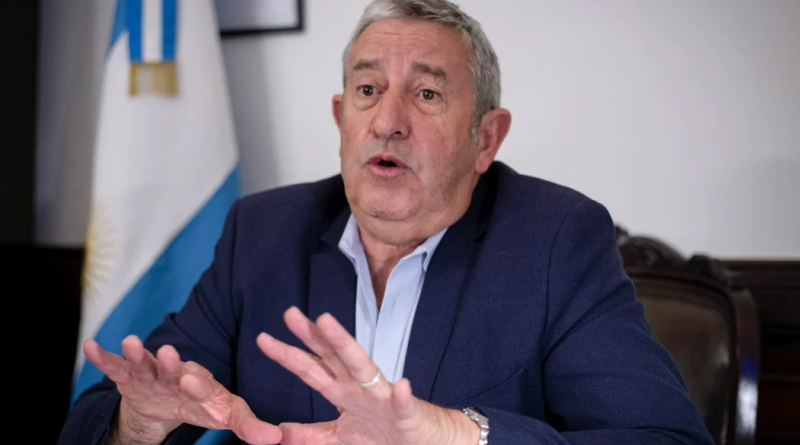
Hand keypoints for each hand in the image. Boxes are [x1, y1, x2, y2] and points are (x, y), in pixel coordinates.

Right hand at [83, 336, 281, 444]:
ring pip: (144, 362)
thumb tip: (275, 438)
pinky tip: (91, 346)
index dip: (197, 385)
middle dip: (171, 363)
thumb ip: (247, 425)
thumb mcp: (225, 414)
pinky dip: (102, 356)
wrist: (172, 397)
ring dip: (137, 353)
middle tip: (169, 354)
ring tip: (130, 342)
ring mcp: (152, 373)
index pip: (201, 386)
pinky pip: (115, 366)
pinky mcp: (129, 376)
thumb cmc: (204, 404)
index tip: (193, 382)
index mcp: (201, 384)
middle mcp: (176, 373)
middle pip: (173, 368)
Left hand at [256, 307, 480, 444]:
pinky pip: (403, 404)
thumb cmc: (385, 433)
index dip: (289, 355)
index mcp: (344, 393)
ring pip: (363, 367)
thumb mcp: (341, 437)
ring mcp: (383, 397)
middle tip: (289, 314)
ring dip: (346, 345)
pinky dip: (401, 395)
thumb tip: (279, 431)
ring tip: (328, 324)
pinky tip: (400, 385)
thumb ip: (312, 434)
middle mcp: (360, 388)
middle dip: (312, 335)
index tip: (264, 339)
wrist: (425, 441)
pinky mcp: (406, 414)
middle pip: (332, 357)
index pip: (313, 368)